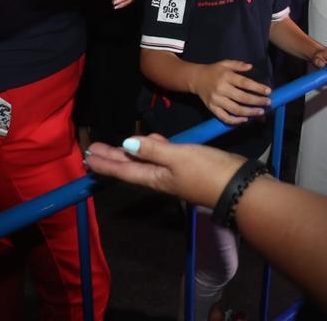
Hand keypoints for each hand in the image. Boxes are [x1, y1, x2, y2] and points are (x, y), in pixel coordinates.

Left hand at [86, 134, 245, 208]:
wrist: (238, 186)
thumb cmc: (208, 172)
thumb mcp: (179, 157)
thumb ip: (153, 149)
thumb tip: (127, 144)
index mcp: (155, 177)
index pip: (124, 170)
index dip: (105, 163)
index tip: (88, 157)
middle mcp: (160, 177)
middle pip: (131, 167)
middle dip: (111, 158)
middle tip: (92, 151)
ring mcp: (173, 173)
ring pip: (144, 161)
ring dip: (128, 154)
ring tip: (115, 147)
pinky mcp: (186, 167)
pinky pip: (161, 157)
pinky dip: (151, 148)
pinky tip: (151, 140)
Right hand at [192, 60, 270, 124]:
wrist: (196, 79)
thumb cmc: (214, 71)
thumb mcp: (225, 63)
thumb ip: (238, 65)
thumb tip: (251, 67)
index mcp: (226, 76)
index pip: (245, 83)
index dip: (257, 88)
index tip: (268, 91)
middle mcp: (221, 89)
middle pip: (242, 98)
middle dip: (257, 101)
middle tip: (268, 103)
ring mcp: (216, 100)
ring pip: (235, 109)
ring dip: (250, 112)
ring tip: (260, 112)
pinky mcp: (212, 108)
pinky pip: (224, 117)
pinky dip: (235, 121)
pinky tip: (245, 119)